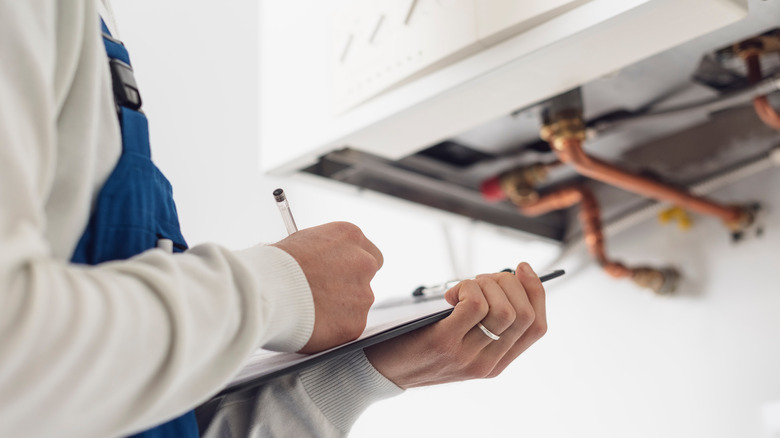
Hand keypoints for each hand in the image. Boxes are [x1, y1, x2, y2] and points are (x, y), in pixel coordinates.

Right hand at [272, 222, 381, 353]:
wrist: (267, 291)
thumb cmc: (274, 265)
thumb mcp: (301, 242)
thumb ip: (322, 253)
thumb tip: (321, 262)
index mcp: (350, 236)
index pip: (368, 251)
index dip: (352, 266)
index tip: (339, 273)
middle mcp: (364, 262)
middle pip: (367, 278)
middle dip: (350, 286)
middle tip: (326, 295)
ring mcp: (363, 294)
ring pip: (357, 305)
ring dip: (339, 309)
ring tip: (309, 310)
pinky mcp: (356, 323)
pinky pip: (347, 327)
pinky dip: (332, 329)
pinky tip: (311, 324)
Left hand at [364, 263, 545, 387]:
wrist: (379, 370)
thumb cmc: (419, 344)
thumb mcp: (459, 341)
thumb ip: (483, 323)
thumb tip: (506, 280)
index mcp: (497, 363)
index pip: (538, 327)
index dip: (536, 291)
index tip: (521, 268)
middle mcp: (487, 363)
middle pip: (524, 314)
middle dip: (509, 283)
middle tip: (482, 278)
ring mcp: (467, 356)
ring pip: (504, 309)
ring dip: (486, 284)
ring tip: (463, 286)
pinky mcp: (445, 343)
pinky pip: (475, 305)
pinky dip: (467, 288)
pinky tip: (450, 295)